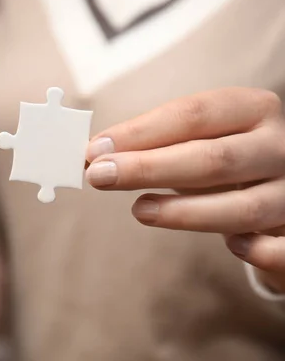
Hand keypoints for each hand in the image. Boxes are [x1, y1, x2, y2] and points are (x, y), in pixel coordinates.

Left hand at [85, 88, 284, 288]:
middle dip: (149, 168)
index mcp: (253, 110)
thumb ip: (157, 146)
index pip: (194, 114)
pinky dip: (258, 251)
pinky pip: (282, 249)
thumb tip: (96, 156)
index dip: (141, 132)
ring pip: (242, 207)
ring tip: (138, 210)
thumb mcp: (199, 142)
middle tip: (100, 176)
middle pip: (214, 158)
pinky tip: (232, 247)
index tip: (95, 149)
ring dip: (184, 211)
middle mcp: (281, 146)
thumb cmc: (227, 164)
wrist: (283, 193)